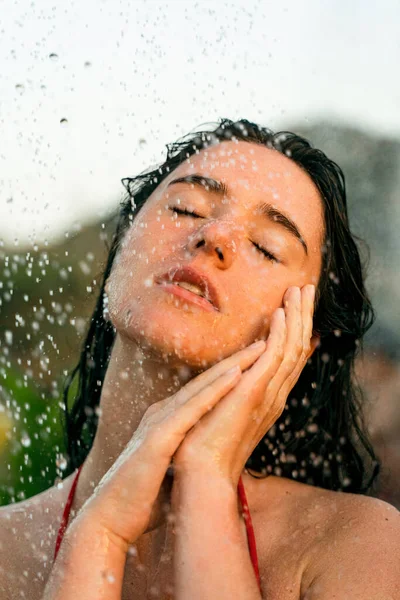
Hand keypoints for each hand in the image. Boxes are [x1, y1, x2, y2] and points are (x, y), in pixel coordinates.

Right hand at [79, 339, 267, 546]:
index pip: (203, 391)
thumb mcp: (170, 466)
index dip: (229, 373)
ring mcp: (159, 422)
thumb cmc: (142, 499)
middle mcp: (162, 414)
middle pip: (205, 381)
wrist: (110, 519)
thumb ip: (186, 452)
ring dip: (232, 365)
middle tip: (265, 339)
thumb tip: (205, 455)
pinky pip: (192, 409)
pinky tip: (236, 375)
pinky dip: (215, 390)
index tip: (256, 359)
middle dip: (237, 359)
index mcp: (167, 420)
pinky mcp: (158, 438)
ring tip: (259, 347)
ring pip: (201, 387)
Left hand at [172, 285, 318, 486]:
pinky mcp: (253, 392)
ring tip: (299, 290)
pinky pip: (273, 356)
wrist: (200, 472)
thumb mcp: (224, 410)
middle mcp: (273, 395)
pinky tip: (279, 313)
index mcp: (267, 398)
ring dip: (296, 317)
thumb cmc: (206, 444)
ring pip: (291, 348)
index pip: (289, 359)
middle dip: (302, 316)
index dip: (296, 331)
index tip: (299, 307)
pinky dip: (280, 333)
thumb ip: (234, 391)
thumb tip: (233, 373)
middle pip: (297, 348)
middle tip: (307, 288)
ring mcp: (266, 394)